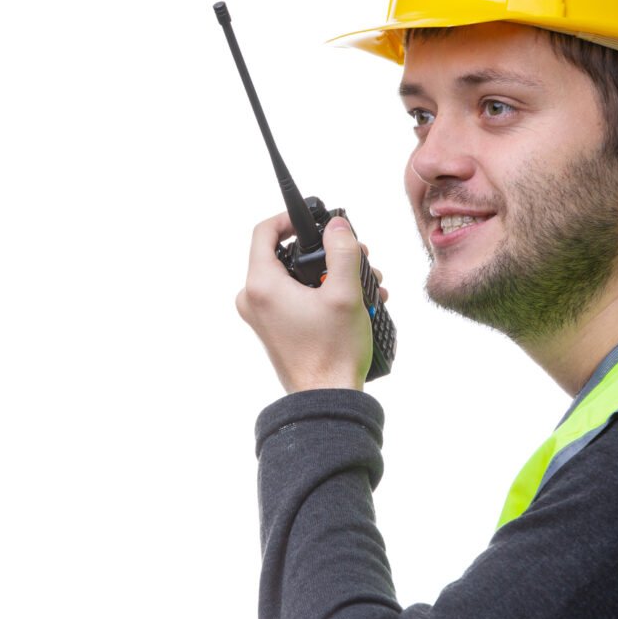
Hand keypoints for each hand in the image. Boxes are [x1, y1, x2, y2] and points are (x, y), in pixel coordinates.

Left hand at [236, 212, 385, 393]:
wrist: (326, 400)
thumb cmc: (332, 352)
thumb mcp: (345, 293)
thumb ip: (342, 251)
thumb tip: (337, 226)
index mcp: (261, 285)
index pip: (264, 231)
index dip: (290, 218)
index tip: (316, 221)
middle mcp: (253, 298)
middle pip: (284, 254)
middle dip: (323, 252)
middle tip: (353, 256)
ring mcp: (261, 316)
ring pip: (294, 277)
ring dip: (329, 274)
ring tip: (364, 283)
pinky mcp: (273, 329)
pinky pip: (294, 298)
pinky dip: (320, 293)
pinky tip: (353, 302)